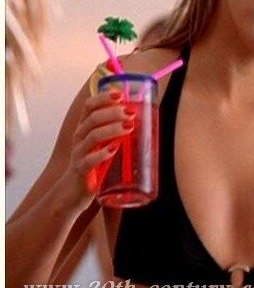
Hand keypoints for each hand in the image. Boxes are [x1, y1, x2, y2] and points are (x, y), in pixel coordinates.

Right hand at [60, 90, 134, 210]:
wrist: (72, 193)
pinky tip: (113, 149)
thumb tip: (146, 120)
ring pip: (92, 136)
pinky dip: (102, 154)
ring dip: (112, 129)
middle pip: (92, 118)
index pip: (90, 106)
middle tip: (130, 112)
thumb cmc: (93, 165)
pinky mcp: (81, 171)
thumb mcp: (103, 145)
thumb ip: (118, 133)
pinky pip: (89, 160)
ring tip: (129, 126)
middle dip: (112, 112)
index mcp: (85, 128)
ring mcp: (79, 154)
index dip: (103, 98)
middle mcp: (80, 138)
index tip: (120, 94)